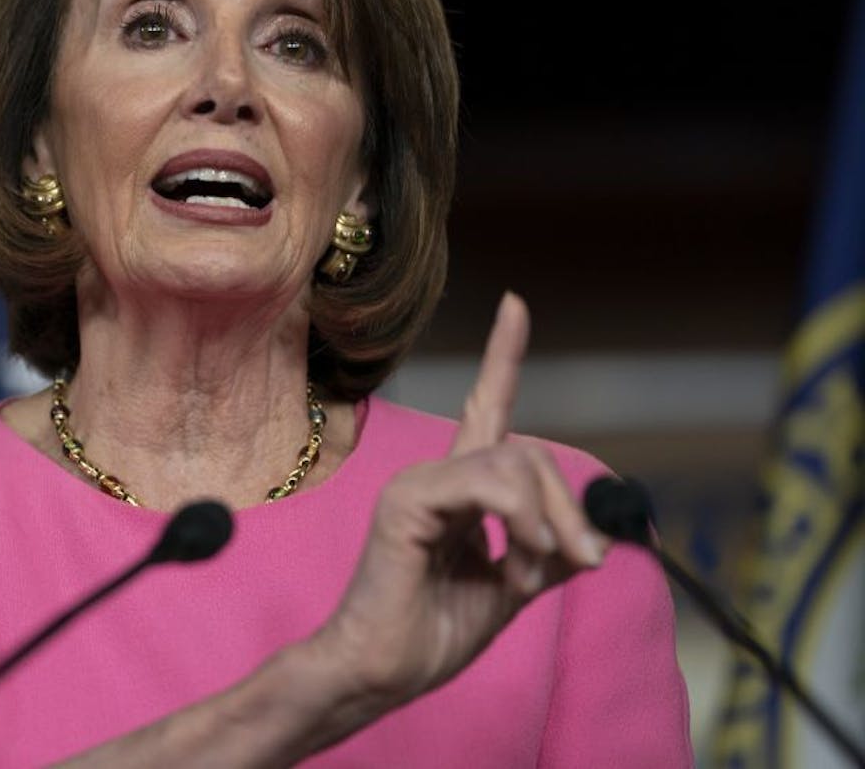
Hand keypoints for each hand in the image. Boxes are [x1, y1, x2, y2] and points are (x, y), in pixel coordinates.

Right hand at [313, 292, 608, 709]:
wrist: (381, 671)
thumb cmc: (430, 633)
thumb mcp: (512, 587)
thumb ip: (549, 554)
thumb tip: (596, 539)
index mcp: (458, 489)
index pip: (484, 407)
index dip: (502, 358)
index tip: (516, 306)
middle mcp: (437, 475)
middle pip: (527, 449)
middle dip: (568, 505)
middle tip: (581, 561)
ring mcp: (419, 483)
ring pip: (515, 461)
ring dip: (548, 520)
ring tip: (538, 571)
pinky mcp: (410, 500)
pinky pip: (488, 484)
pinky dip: (521, 521)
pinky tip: (520, 560)